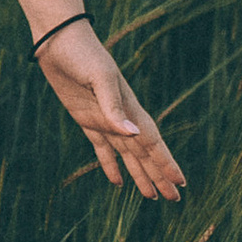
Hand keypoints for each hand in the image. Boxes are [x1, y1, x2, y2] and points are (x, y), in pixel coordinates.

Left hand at [36, 23, 184, 199]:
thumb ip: (114, 107)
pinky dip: (110, 165)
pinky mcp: (85, 118)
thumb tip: (133, 135)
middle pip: (144, 154)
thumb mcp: (99, 77)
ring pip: (127, 155)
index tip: (181, 184)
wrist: (60, 40)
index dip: (166, 164)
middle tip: (174, 200)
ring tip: (151, 196)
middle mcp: (120, 117)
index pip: (152, 143)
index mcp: (129, 108)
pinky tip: (117, 182)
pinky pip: (101, 148)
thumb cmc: (83, 54)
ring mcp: (103, 119)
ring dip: (139, 175)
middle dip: (159, 176)